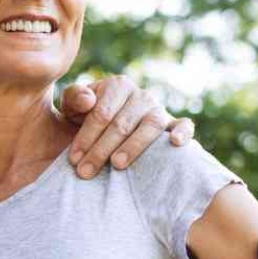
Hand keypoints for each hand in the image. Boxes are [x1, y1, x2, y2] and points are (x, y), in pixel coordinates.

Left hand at [61, 76, 194, 178]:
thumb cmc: (85, 118)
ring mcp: (159, 110)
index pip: (101, 113)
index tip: (74, 159)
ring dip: (134, 146)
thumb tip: (88, 100)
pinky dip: (182, 132)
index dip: (86, 137)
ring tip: (117, 165)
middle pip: (122, 123)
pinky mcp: (174, 124)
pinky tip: (175, 143)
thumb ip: (73, 98)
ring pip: (150, 126)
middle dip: (101, 150)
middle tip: (86, 172)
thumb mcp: (72, 108)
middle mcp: (141, 95)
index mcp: (117, 86)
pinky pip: (184, 125)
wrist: (106, 131)